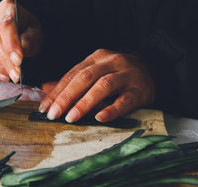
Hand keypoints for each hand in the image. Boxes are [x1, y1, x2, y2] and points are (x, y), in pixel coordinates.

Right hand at [0, 0, 43, 82]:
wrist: (18, 33)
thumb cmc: (27, 32)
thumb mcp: (35, 34)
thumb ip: (29, 41)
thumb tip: (21, 51)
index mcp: (6, 8)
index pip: (6, 25)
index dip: (11, 45)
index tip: (18, 61)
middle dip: (6, 61)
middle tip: (17, 75)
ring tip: (12, 75)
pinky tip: (3, 76)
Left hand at [39, 49, 154, 122]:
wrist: (153, 71)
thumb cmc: (117, 75)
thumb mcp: (94, 74)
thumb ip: (71, 82)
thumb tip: (45, 88)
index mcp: (96, 58)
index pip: (72, 74)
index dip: (57, 91)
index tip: (44, 108)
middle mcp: (111, 62)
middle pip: (85, 78)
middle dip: (66, 97)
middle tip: (53, 114)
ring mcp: (126, 75)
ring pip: (103, 86)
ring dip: (85, 102)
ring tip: (71, 117)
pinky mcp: (140, 90)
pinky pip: (125, 100)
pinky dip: (112, 109)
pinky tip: (100, 118)